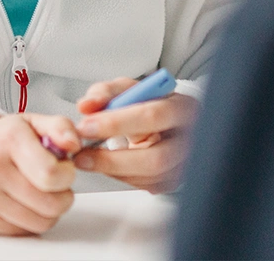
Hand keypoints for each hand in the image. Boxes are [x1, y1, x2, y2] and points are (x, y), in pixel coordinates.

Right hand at [0, 113, 80, 234]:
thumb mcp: (30, 122)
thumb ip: (59, 127)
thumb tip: (74, 144)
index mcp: (11, 140)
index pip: (50, 173)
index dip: (68, 175)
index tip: (66, 170)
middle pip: (48, 203)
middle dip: (64, 197)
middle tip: (59, 185)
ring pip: (38, 222)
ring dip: (50, 211)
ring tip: (44, 193)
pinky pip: (21, 231)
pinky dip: (31, 220)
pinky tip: (27, 203)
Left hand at [73, 77, 197, 192]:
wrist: (168, 121)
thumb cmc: (150, 103)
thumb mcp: (129, 88)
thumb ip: (105, 92)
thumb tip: (86, 105)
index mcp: (182, 107)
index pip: (153, 116)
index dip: (117, 123)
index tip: (87, 126)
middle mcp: (189, 138)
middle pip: (156, 157)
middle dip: (113, 158)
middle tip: (83, 154)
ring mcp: (184, 163)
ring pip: (150, 176)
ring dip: (113, 170)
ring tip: (88, 159)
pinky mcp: (174, 180)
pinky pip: (146, 185)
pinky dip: (122, 176)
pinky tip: (108, 164)